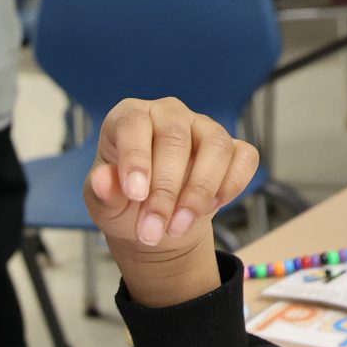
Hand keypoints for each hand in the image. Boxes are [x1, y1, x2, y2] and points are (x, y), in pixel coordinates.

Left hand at [84, 97, 259, 306]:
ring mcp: (203, 127)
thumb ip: (103, 192)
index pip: (133, 123)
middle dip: (165, 191)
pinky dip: (231, 186)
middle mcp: (168, 114)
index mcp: (130, 117)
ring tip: (177, 227)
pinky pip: (244, 158)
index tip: (135, 194)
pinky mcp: (233, 148)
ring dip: (199, 193)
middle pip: (175, 138)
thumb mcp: (104, 205)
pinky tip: (211, 208)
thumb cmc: (124, 204)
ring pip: (216, 145)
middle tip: (151, 231)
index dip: (136, 157)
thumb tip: (103, 181)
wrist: (154, 225)